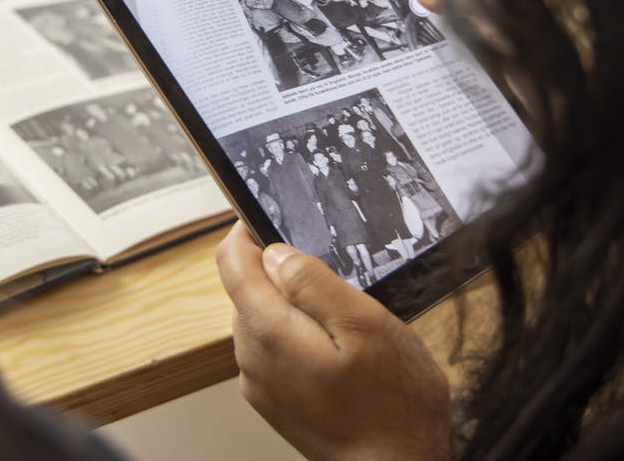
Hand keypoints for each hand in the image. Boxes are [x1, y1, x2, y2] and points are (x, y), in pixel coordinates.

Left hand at [216, 222, 453, 460]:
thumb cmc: (392, 404)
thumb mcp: (364, 325)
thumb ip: (314, 283)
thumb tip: (276, 253)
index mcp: (268, 330)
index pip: (231, 262)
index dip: (247, 233)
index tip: (269, 218)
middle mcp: (252, 357)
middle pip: (249, 290)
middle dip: (283, 274)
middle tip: (335, 280)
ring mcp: (261, 383)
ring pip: (264, 320)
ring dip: (295, 309)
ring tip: (345, 325)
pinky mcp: (275, 400)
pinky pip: (276, 350)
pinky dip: (299, 338)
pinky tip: (338, 354)